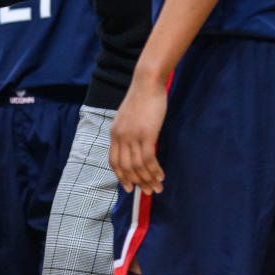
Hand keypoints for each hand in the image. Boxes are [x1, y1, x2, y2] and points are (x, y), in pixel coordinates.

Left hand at [109, 75, 167, 193]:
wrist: (147, 82)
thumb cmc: (142, 98)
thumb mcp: (130, 117)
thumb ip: (129, 132)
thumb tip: (137, 148)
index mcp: (114, 133)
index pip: (114, 161)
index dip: (121, 176)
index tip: (129, 187)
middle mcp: (120, 136)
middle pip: (126, 167)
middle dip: (137, 183)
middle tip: (149, 192)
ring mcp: (132, 135)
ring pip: (138, 166)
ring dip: (148, 180)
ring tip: (158, 188)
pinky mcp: (146, 133)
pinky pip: (148, 159)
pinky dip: (154, 170)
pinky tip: (161, 176)